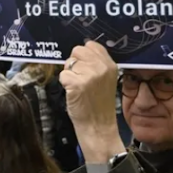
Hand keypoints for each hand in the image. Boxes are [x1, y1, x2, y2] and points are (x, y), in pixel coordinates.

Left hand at [59, 42, 124, 163]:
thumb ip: (97, 64)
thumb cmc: (99, 105)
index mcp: (110, 65)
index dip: (83, 56)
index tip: (84, 68)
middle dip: (75, 63)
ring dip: (69, 74)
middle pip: (77, 51)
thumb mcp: (106, 80)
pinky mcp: (76, 84)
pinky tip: (73, 93)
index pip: (91, 45)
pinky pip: (62, 75)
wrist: (98, 126)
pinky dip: (64, 84)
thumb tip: (81, 51)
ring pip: (68, 63)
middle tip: (80, 79)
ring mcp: (89, 75)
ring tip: (78, 88)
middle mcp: (101, 67)